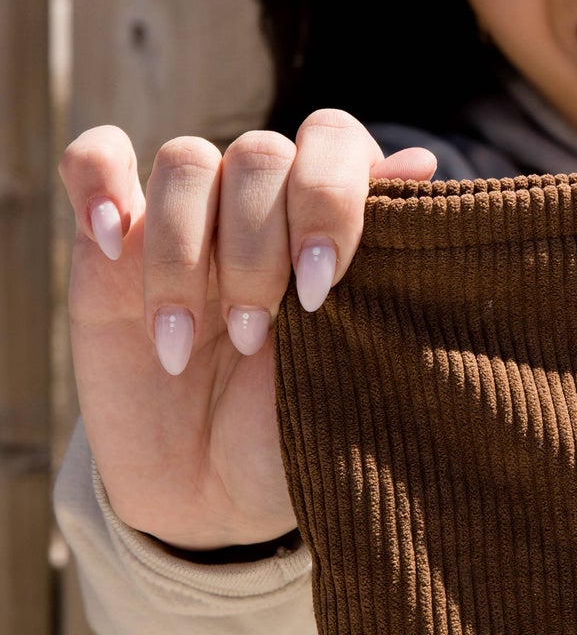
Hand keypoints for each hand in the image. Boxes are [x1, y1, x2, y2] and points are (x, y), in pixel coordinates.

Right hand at [58, 111, 437, 547]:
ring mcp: (185, 216)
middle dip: (258, 248)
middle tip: (255, 337)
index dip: (326, 198)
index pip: (332, 139)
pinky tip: (112, 238)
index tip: (321, 287)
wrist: (217, 495)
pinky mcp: (109, 243)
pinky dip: (97, 180)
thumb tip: (423, 163)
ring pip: (184, 160)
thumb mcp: (356, 364)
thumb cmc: (303, 426)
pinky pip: (95, 161)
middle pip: (259, 153)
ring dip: (185, 251)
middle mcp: (262, 202)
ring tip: (189, 344)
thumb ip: (386, 265)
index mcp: (331, 214)